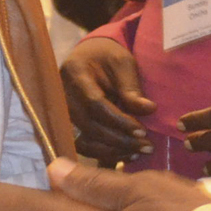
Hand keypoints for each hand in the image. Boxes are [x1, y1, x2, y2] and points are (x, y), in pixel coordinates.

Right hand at [62, 37, 154, 164]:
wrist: (91, 56)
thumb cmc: (108, 57)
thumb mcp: (123, 64)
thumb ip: (132, 88)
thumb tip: (149, 110)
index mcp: (75, 73)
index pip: (94, 103)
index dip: (119, 121)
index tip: (142, 131)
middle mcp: (62, 95)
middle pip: (88, 126)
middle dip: (119, 140)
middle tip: (146, 146)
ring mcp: (62, 113)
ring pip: (83, 141)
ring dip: (112, 151)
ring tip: (138, 152)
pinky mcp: (68, 125)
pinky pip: (83, 145)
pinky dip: (104, 153)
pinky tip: (125, 154)